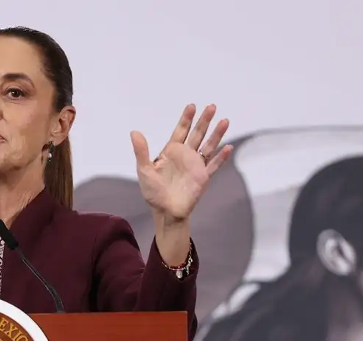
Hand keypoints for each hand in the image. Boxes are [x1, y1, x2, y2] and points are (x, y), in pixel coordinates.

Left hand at [130, 104, 232, 222]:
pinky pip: (214, 165)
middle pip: (197, 134)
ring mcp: (196, 166)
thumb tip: (134, 132)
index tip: (192, 106)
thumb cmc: (153, 192)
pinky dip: (221, 157)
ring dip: (217, 134)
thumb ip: (141, 151)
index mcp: (171, 152)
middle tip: (212, 107)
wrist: (165, 211)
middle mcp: (185, 156)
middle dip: (204, 121)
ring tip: (224, 121)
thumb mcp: (144, 170)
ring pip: (209, 146)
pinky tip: (228, 148)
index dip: (186, 119)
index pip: (180, 131)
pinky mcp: (203, 177)